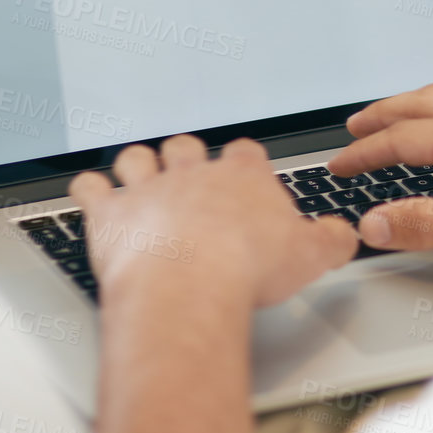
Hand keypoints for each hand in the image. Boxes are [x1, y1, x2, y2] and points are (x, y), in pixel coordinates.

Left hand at [70, 135, 357, 307]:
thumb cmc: (247, 269)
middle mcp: (193, 174)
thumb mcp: (312, 256)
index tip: (242, 174)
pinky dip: (87, 188)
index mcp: (241, 177)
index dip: (241, 163)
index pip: (244, 153)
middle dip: (185, 156)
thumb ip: (332, 240)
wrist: (189, 286)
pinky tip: (89, 192)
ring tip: (139, 174)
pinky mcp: (110, 215)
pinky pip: (89, 187)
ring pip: (136, 158)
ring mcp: (148, 190)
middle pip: (186, 146)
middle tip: (188, 171)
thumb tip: (345, 235)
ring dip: (136, 164)